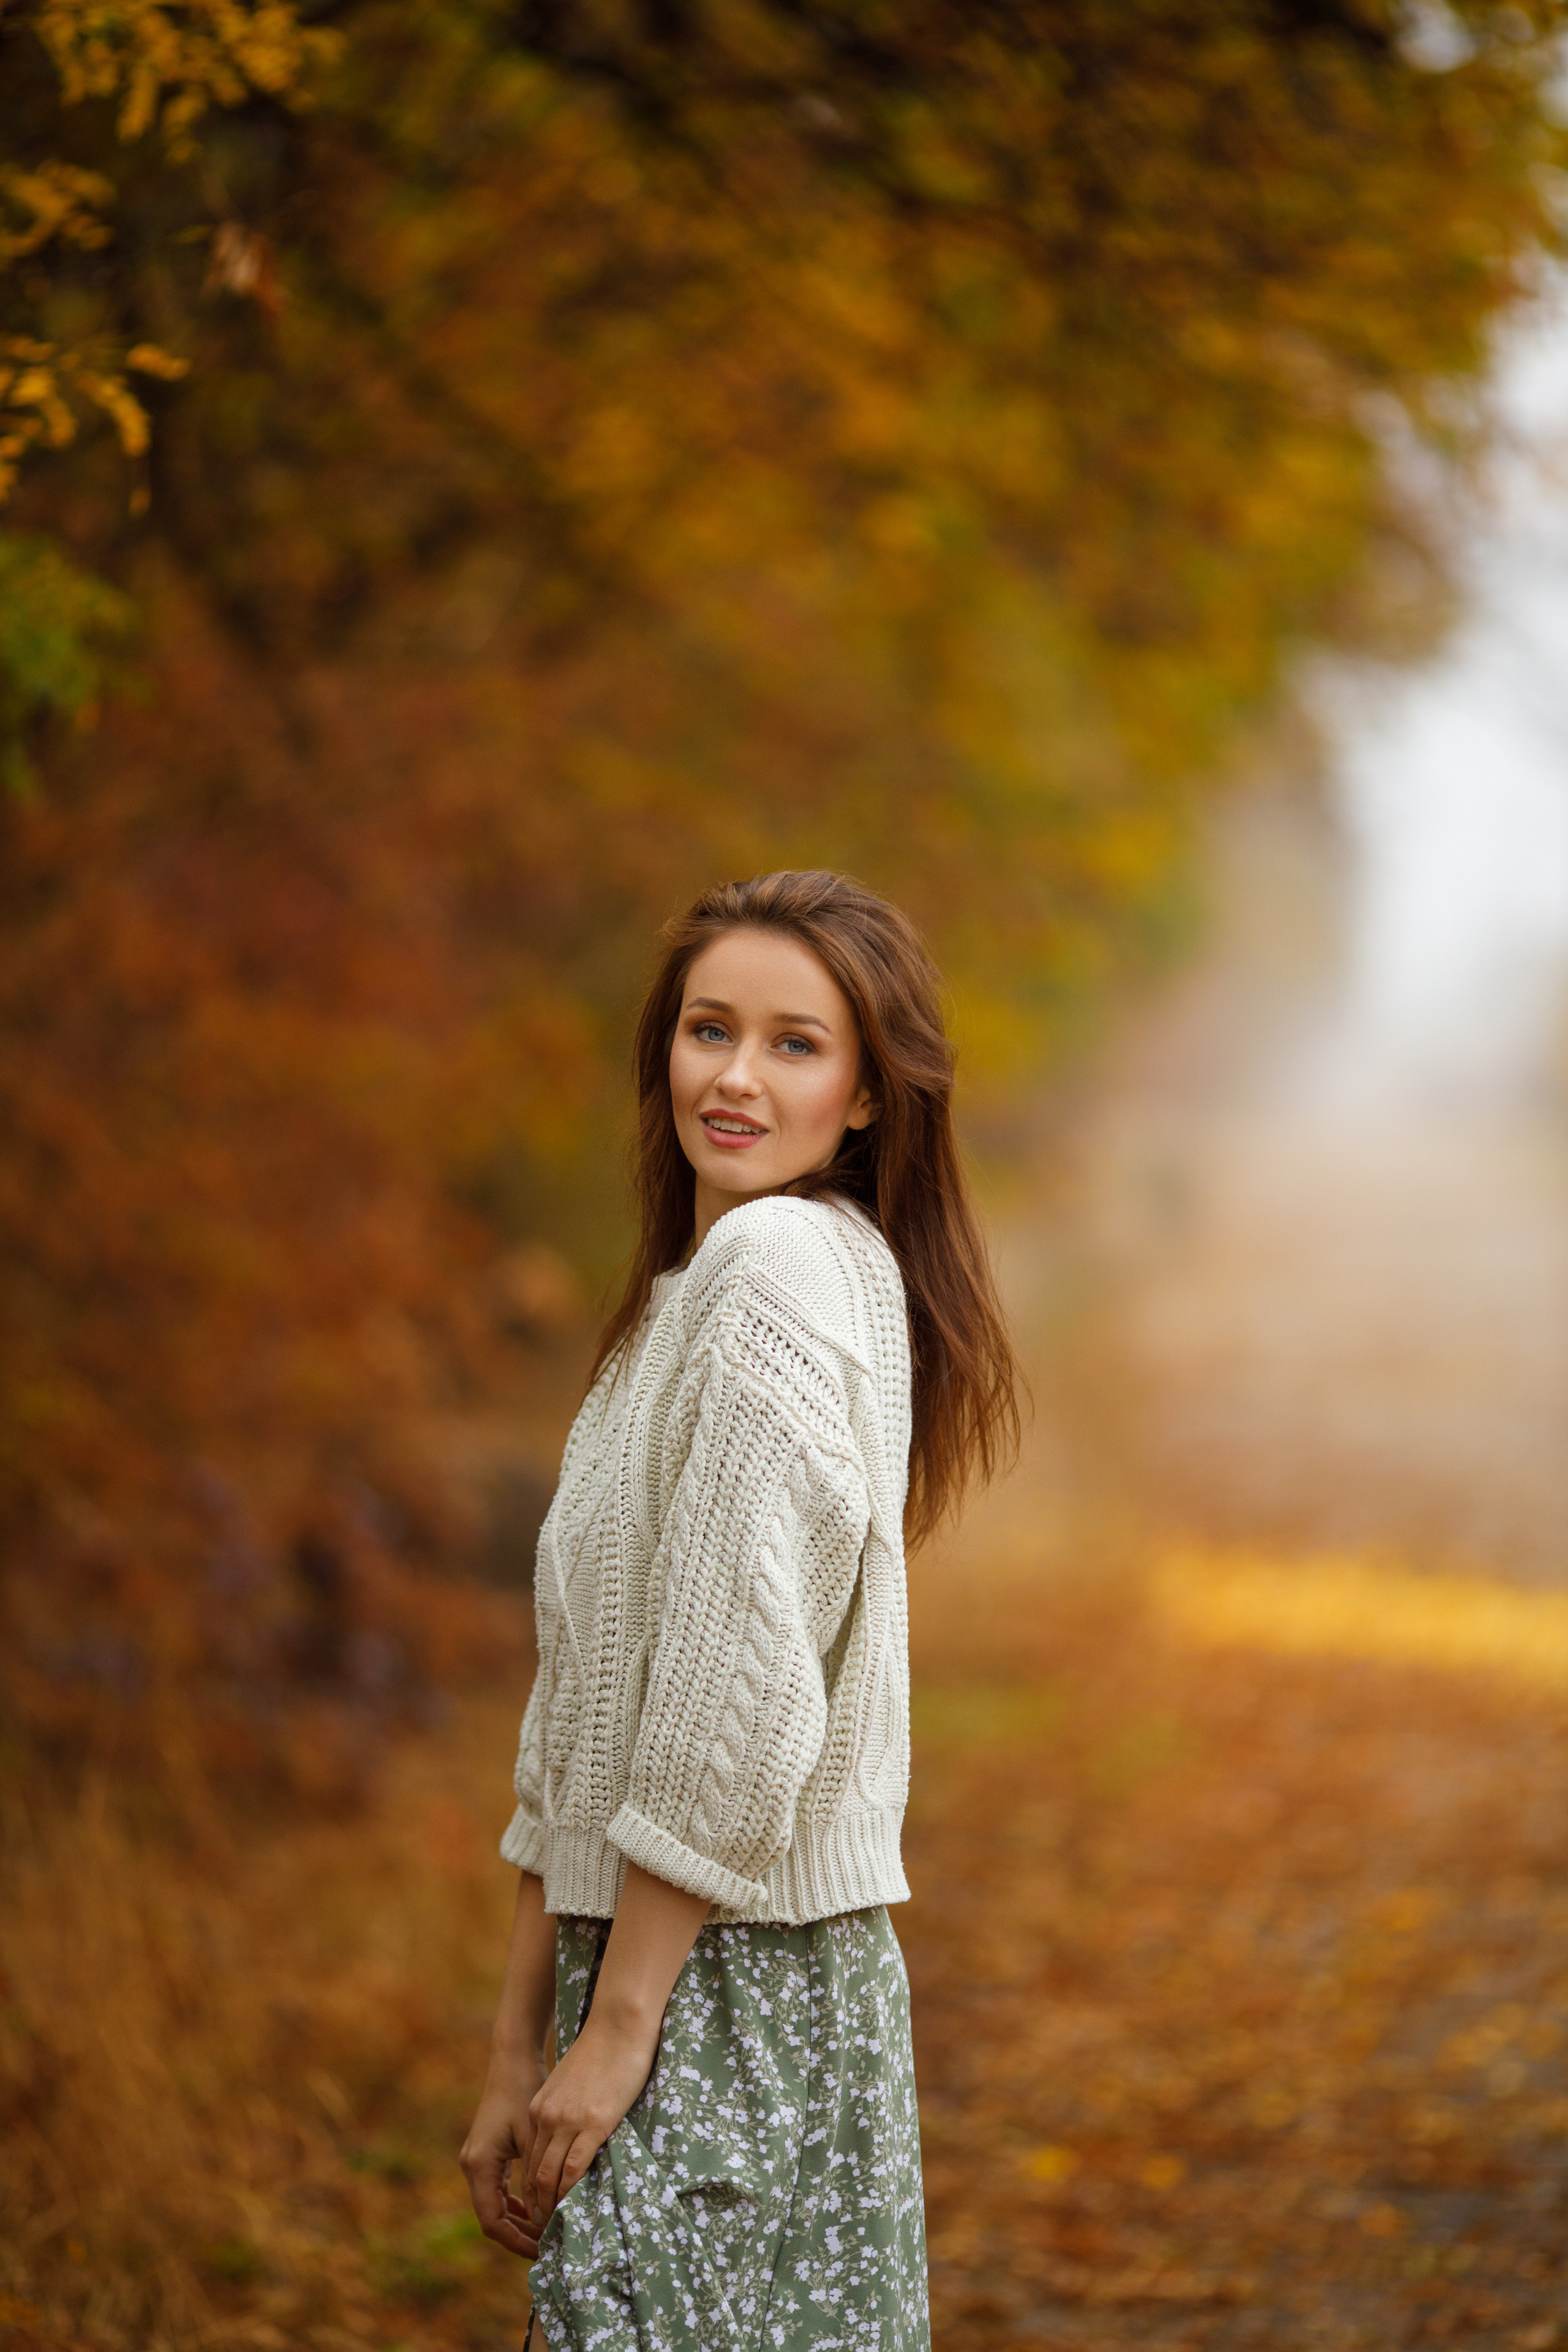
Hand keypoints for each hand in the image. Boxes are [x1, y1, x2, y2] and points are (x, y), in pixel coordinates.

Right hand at [461, 2049, 548, 2257]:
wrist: (513, 2060)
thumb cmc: (526, 2093)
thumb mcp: (534, 2137)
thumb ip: (537, 2177)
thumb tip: (548, 2216)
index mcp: (480, 2165)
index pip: (493, 2222)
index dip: (517, 2241)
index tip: (543, 2250)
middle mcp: (472, 2165)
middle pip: (492, 2218)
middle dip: (519, 2235)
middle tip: (549, 2245)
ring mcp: (476, 2159)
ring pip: (494, 2205)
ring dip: (518, 2220)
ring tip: (547, 2232)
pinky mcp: (485, 2153)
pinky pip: (497, 2190)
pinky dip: (515, 2203)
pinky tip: (537, 2207)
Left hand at [524, 2008, 660, 2220]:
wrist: (618, 2024)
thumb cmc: (604, 2051)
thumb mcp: (573, 2084)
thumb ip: (567, 2111)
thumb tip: (575, 2135)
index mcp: (540, 2108)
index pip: (529, 2160)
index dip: (533, 2191)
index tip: (541, 2211)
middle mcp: (546, 2117)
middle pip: (534, 2173)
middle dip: (537, 2205)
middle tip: (547, 2230)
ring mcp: (568, 2121)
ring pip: (549, 2176)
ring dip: (551, 2205)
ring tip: (558, 2227)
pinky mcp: (593, 2123)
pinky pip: (574, 2168)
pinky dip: (570, 2192)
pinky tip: (575, 2206)